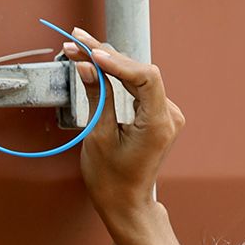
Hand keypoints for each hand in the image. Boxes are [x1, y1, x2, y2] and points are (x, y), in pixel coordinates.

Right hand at [62, 30, 184, 219]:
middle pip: (140, 72)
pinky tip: (96, 64)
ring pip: (138, 76)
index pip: (145, 78)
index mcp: (158, 124)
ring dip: (109, 62)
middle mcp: (168, 116)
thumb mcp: (98, 136)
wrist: (125, 203)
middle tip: (76, 41)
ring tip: (79, 48)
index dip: (117, 61)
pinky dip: (116, 74)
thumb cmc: (111, 179)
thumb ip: (98, 97)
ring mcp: (165, 114)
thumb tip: (86, 66)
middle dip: (106, 55)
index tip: (90, 52)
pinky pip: (138, 86)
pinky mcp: (156, 114)